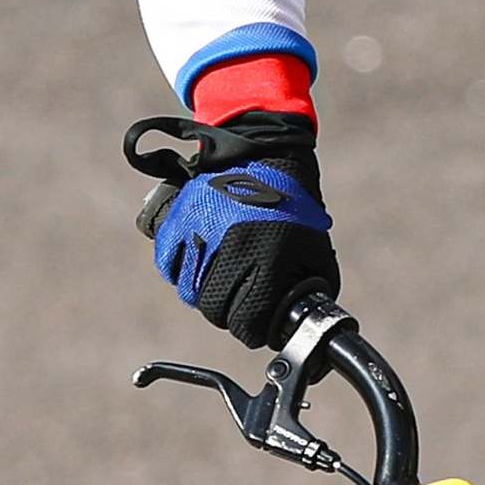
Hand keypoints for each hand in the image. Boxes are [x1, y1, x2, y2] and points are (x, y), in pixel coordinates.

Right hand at [127, 111, 339, 348]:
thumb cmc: (293, 208)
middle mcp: (230, 248)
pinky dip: (181, 271)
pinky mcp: (177, 221)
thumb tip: (301, 321)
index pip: (246, 320)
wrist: (262, 154)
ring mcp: (199, 234)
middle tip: (238, 302)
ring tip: (220, 279)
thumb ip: (309, 289)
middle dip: (227, 313)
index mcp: (267, 259)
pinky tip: (199, 263)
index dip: (251, 330)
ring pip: (189, 292)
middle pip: (214, 310)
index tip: (254, 326)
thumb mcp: (315, 250)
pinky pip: (169, 266)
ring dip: (203, 293)